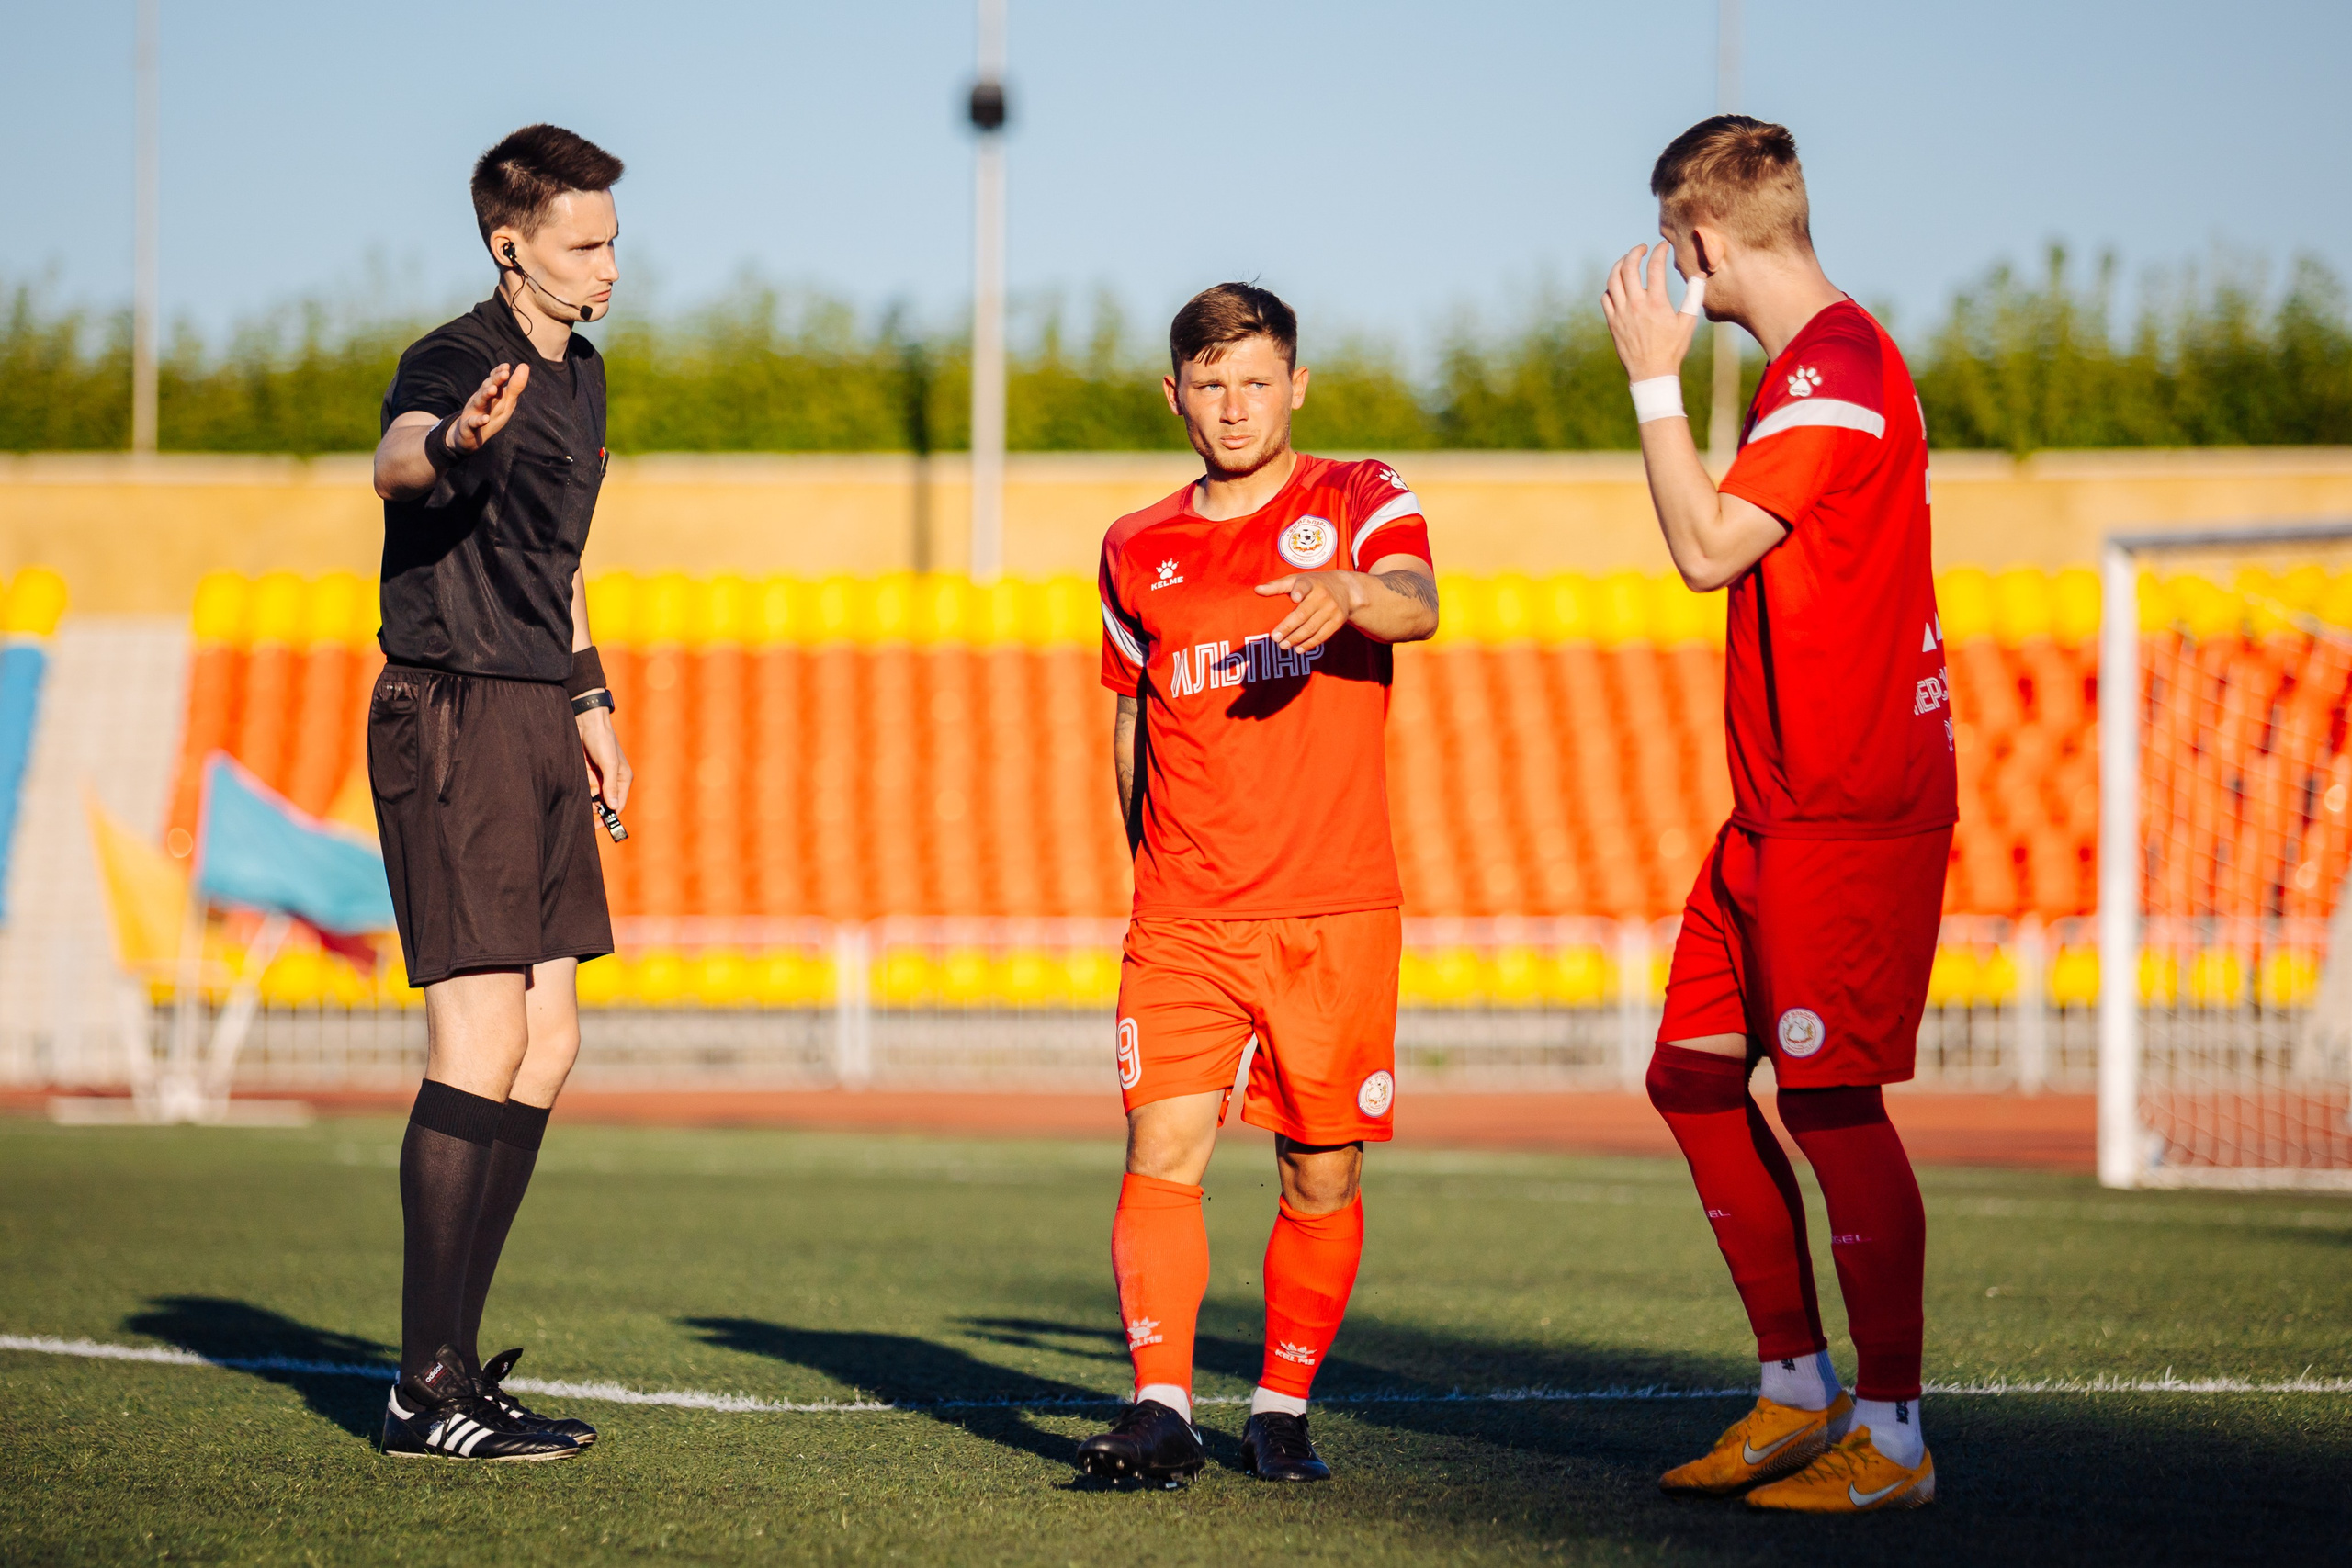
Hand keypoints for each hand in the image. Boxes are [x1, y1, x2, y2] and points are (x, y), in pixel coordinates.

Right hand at [452, 363, 529, 453]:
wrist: (471, 437)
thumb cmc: (492, 415)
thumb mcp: (506, 402)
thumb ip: (515, 386)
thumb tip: (524, 365)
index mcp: (490, 394)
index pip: (494, 380)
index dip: (500, 373)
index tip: (507, 366)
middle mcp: (481, 400)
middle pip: (488, 388)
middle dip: (495, 380)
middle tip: (505, 373)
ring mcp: (474, 412)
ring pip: (479, 402)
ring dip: (486, 395)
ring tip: (493, 389)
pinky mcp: (469, 426)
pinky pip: (473, 423)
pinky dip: (478, 421)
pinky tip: (485, 419)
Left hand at [577, 704, 630, 811]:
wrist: (586, 722)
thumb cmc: (603, 740)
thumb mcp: (609, 764)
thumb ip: (611, 786)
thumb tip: (614, 807)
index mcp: (623, 779)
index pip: (618, 804)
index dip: (610, 816)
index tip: (599, 826)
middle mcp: (611, 780)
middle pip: (604, 803)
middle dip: (596, 808)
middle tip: (586, 814)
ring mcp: (598, 777)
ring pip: (592, 797)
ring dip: (586, 799)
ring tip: (581, 795)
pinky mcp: (586, 773)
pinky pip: (583, 788)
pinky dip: (580, 790)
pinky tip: (577, 786)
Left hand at [1254, 570, 1366, 651]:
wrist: (1345, 589)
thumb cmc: (1314, 584)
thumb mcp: (1298, 579)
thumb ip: (1278, 585)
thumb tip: (1257, 590)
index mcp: (1311, 583)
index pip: (1304, 586)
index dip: (1299, 591)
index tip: (1294, 598)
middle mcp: (1323, 596)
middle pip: (1303, 614)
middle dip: (1288, 627)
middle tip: (1275, 638)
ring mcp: (1332, 610)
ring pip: (1312, 628)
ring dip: (1296, 639)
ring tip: (1283, 645)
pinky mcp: (1337, 622)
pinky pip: (1322, 636)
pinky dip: (1309, 644)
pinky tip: (1298, 649)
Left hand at [1601, 243, 1699, 382]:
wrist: (1651, 373)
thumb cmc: (1672, 349)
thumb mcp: (1688, 323)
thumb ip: (1694, 297)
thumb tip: (1700, 276)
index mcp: (1656, 303)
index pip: (1655, 266)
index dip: (1659, 251)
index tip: (1663, 247)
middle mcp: (1636, 305)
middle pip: (1628, 267)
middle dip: (1635, 252)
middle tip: (1642, 249)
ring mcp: (1621, 313)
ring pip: (1613, 280)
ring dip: (1619, 265)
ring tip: (1627, 261)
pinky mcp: (1612, 322)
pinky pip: (1606, 297)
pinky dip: (1611, 287)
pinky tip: (1620, 285)